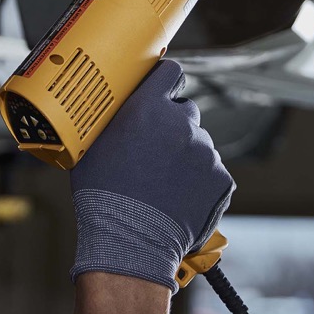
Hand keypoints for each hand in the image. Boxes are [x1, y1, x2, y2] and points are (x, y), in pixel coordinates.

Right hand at [69, 61, 234, 290]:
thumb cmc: (102, 195)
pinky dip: (199, 183)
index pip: (170, 73)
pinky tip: (177, 199)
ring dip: (185, 157)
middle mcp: (182, 122)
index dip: (165, 83)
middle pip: (185, 112)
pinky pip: (211, 173)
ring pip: (198, 145)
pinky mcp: (221, 178)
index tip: (161, 92)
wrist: (130, 241)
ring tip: (162, 185)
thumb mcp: (92, 146)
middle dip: (173, 127)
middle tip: (155, 153)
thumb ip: (113, 118)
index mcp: (148, 107)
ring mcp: (205, 151)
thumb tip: (115, 106)